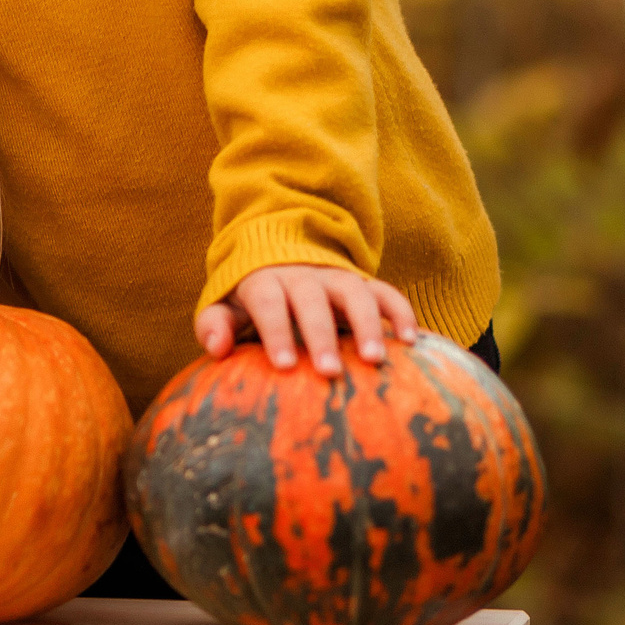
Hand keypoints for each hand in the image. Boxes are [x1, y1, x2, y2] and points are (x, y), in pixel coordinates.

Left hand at [195, 263, 420, 372]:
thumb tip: (217, 349)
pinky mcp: (362, 283)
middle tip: (329, 373)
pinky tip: (410, 341)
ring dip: (366, 324)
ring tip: (375, 360)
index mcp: (264, 281)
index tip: (284, 366)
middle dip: (321, 335)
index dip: (276, 331)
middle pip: (312, 300)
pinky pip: (385, 292)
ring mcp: (335, 277)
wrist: (278, 252)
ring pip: (354, 293)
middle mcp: (302, 276)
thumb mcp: (224, 305)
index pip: (269, 303)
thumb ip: (214, 325)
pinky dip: (400, 311)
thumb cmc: (249, 297)